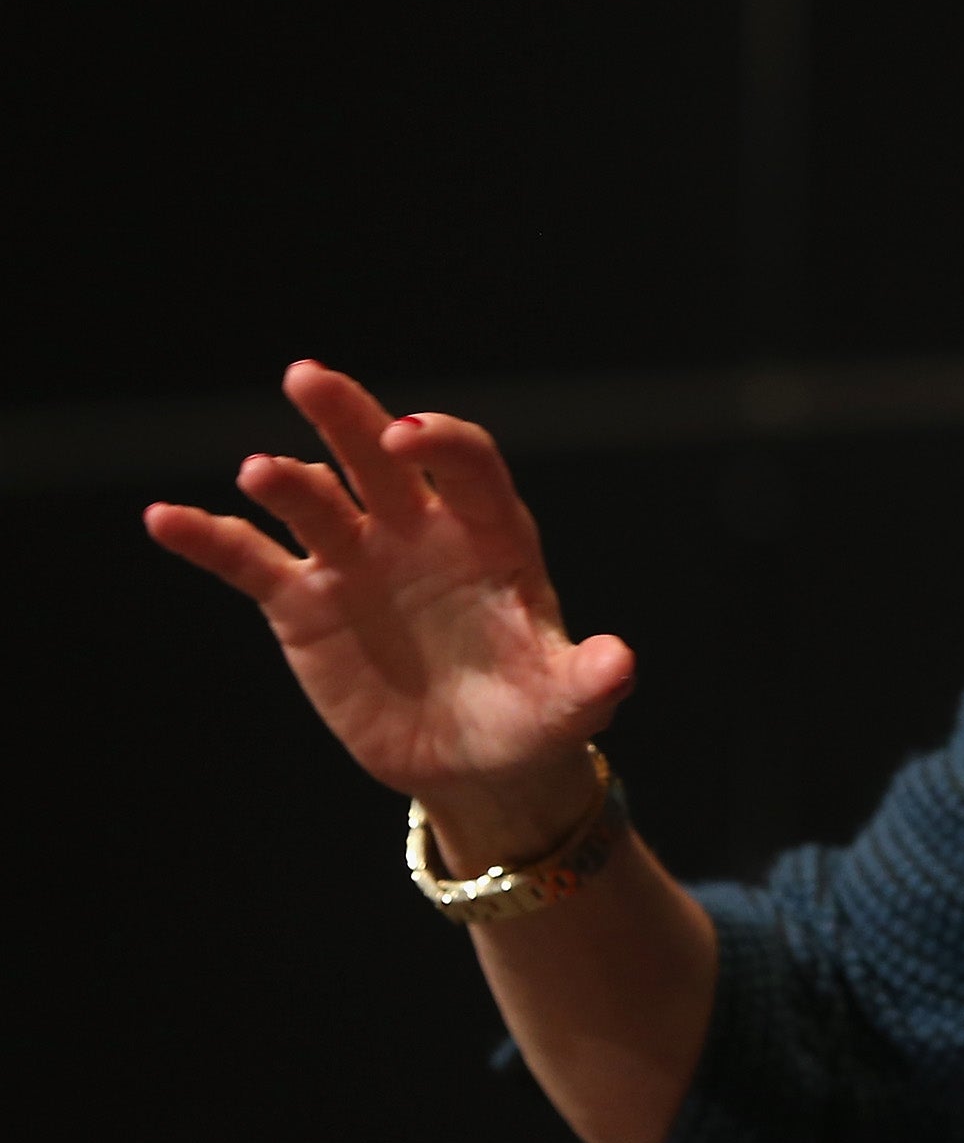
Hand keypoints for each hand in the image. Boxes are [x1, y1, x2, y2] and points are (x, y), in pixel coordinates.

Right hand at [143, 360, 631, 849]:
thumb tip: (620, 666)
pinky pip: (251, 561)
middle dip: (348, 415)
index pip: (467, 465)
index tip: (406, 436)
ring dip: (285, 483)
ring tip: (258, 470)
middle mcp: (420, 531)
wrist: (478, 764)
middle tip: (307, 378)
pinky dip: (209, 539)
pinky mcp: (306, 605)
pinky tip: (164, 519)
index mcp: (491, 534)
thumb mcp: (569, 705)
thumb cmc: (534, 717)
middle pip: (380, 456)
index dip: (440, 443)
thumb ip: (590, 681)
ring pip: (315, 501)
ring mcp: (359, 561)